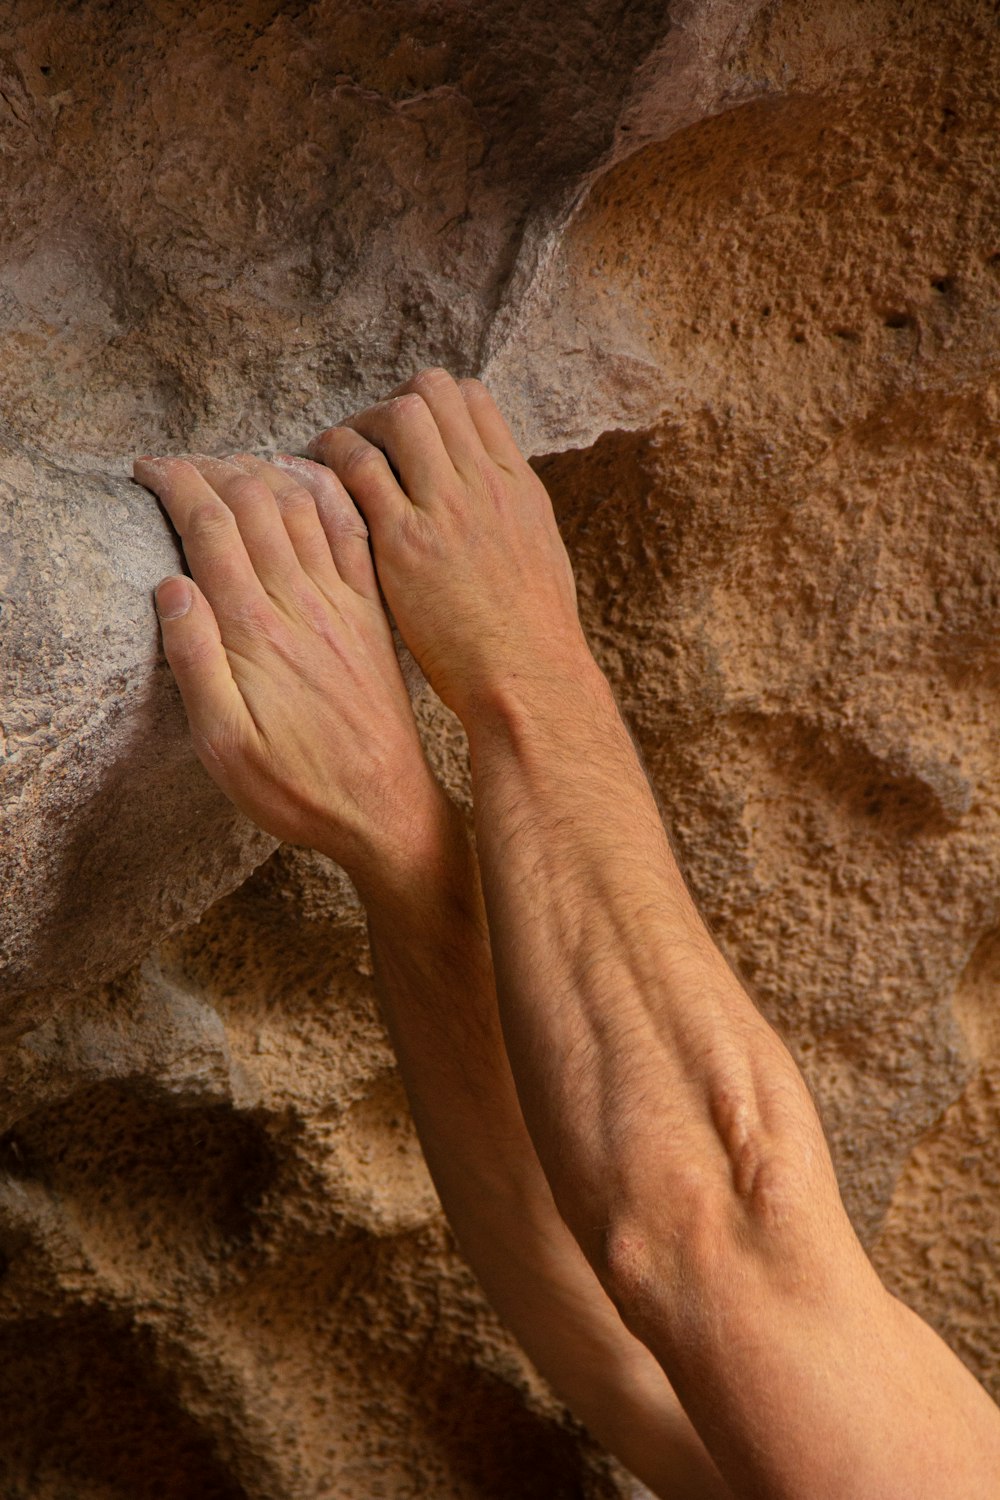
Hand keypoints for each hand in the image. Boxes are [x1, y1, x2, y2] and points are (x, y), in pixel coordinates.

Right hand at [133, 452, 449, 901]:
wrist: (387, 810)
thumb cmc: (299, 789)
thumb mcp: (225, 748)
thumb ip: (196, 663)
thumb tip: (170, 586)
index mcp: (257, 631)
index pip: (211, 526)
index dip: (176, 484)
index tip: (146, 468)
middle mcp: (303, 604)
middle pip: (255, 501)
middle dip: (211, 467)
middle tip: (178, 463)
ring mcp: (343, 604)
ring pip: (303, 505)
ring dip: (264, 470)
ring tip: (230, 465)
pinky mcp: (371, 615)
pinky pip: (352, 533)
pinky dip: (327, 493)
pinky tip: (310, 478)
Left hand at [307, 369, 587, 721]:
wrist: (529, 678)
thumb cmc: (532, 636)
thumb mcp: (537, 554)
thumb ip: (505, 516)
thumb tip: (480, 500)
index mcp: (517, 484)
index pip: (471, 399)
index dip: (432, 405)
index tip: (409, 436)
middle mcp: (484, 483)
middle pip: (432, 392)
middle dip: (390, 406)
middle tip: (365, 441)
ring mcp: (446, 508)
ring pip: (397, 416)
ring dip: (359, 426)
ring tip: (335, 456)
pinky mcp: (406, 542)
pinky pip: (360, 469)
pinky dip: (333, 461)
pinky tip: (316, 483)